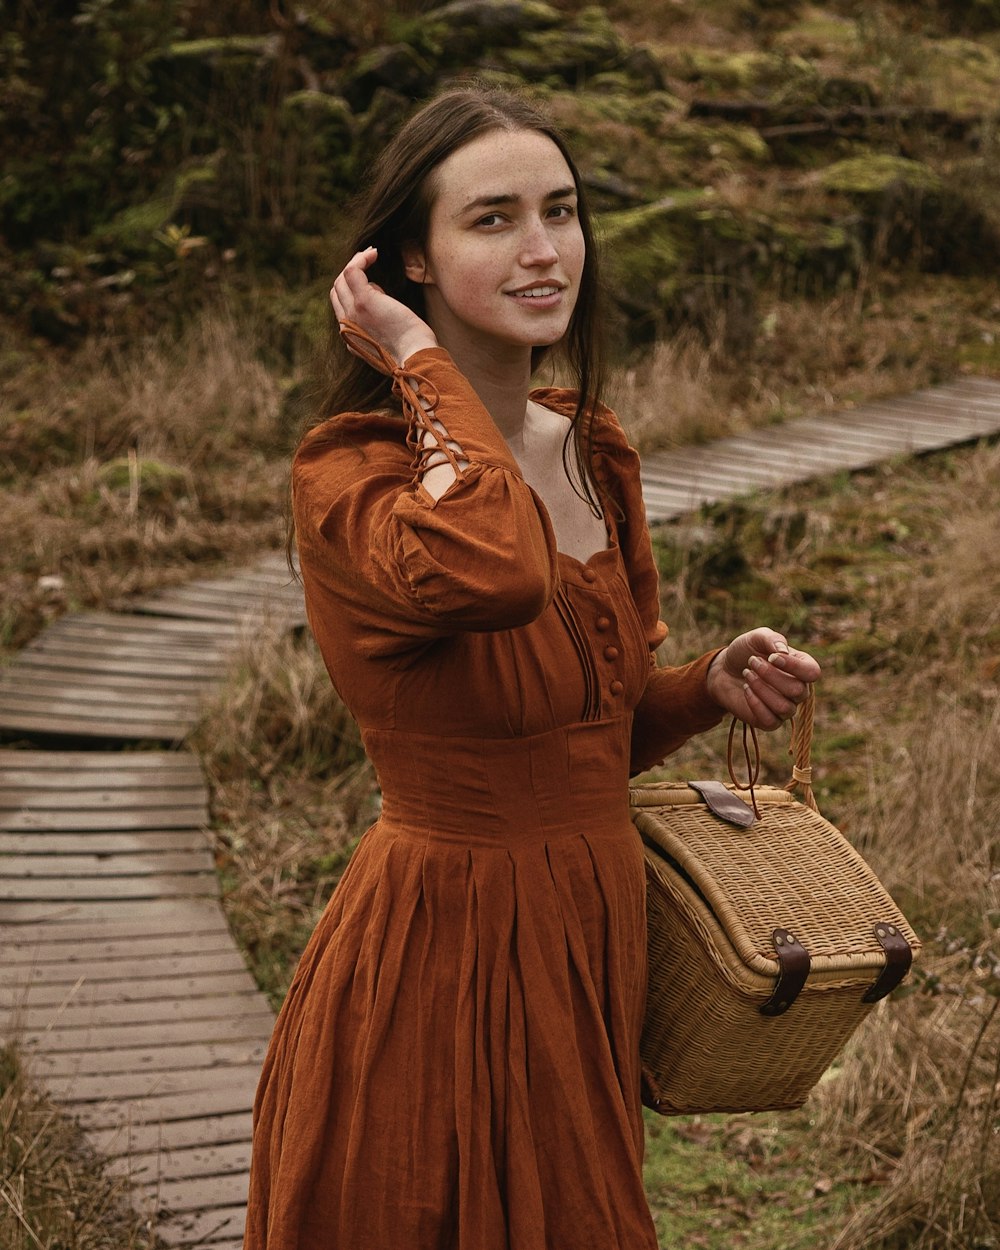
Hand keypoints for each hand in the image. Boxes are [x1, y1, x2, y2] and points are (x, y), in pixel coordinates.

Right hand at [330, 247, 437, 363]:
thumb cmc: (412, 349)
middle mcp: (347, 326)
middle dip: (350, 273)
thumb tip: (380, 297)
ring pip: (342, 279)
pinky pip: (352, 271)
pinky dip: (360, 259)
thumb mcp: (389, 337)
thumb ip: (378, 320)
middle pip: (338, 290)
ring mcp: (353, 313)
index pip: (342, 306)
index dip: (352, 290)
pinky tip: (373, 253)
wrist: (415, 357)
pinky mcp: (363, 301)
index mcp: (351, 337)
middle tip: (368, 260)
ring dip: (356, 262)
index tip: (370, 281)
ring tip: (372, 253)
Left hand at [705, 628, 820, 730]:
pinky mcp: (769, 721)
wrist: (724, 670)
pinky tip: (746, 689)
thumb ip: (772, 639)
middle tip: (752, 661)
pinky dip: (755, 704)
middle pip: (797, 691)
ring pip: (784, 707)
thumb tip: (783, 651)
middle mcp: (798, 690)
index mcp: (802, 668)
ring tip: (747, 673)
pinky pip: (770, 720)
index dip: (794, 666)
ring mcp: (785, 708)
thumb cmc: (745, 653)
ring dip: (761, 688)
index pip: (812, 672)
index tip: (771, 657)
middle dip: (770, 675)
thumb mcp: (756, 638)